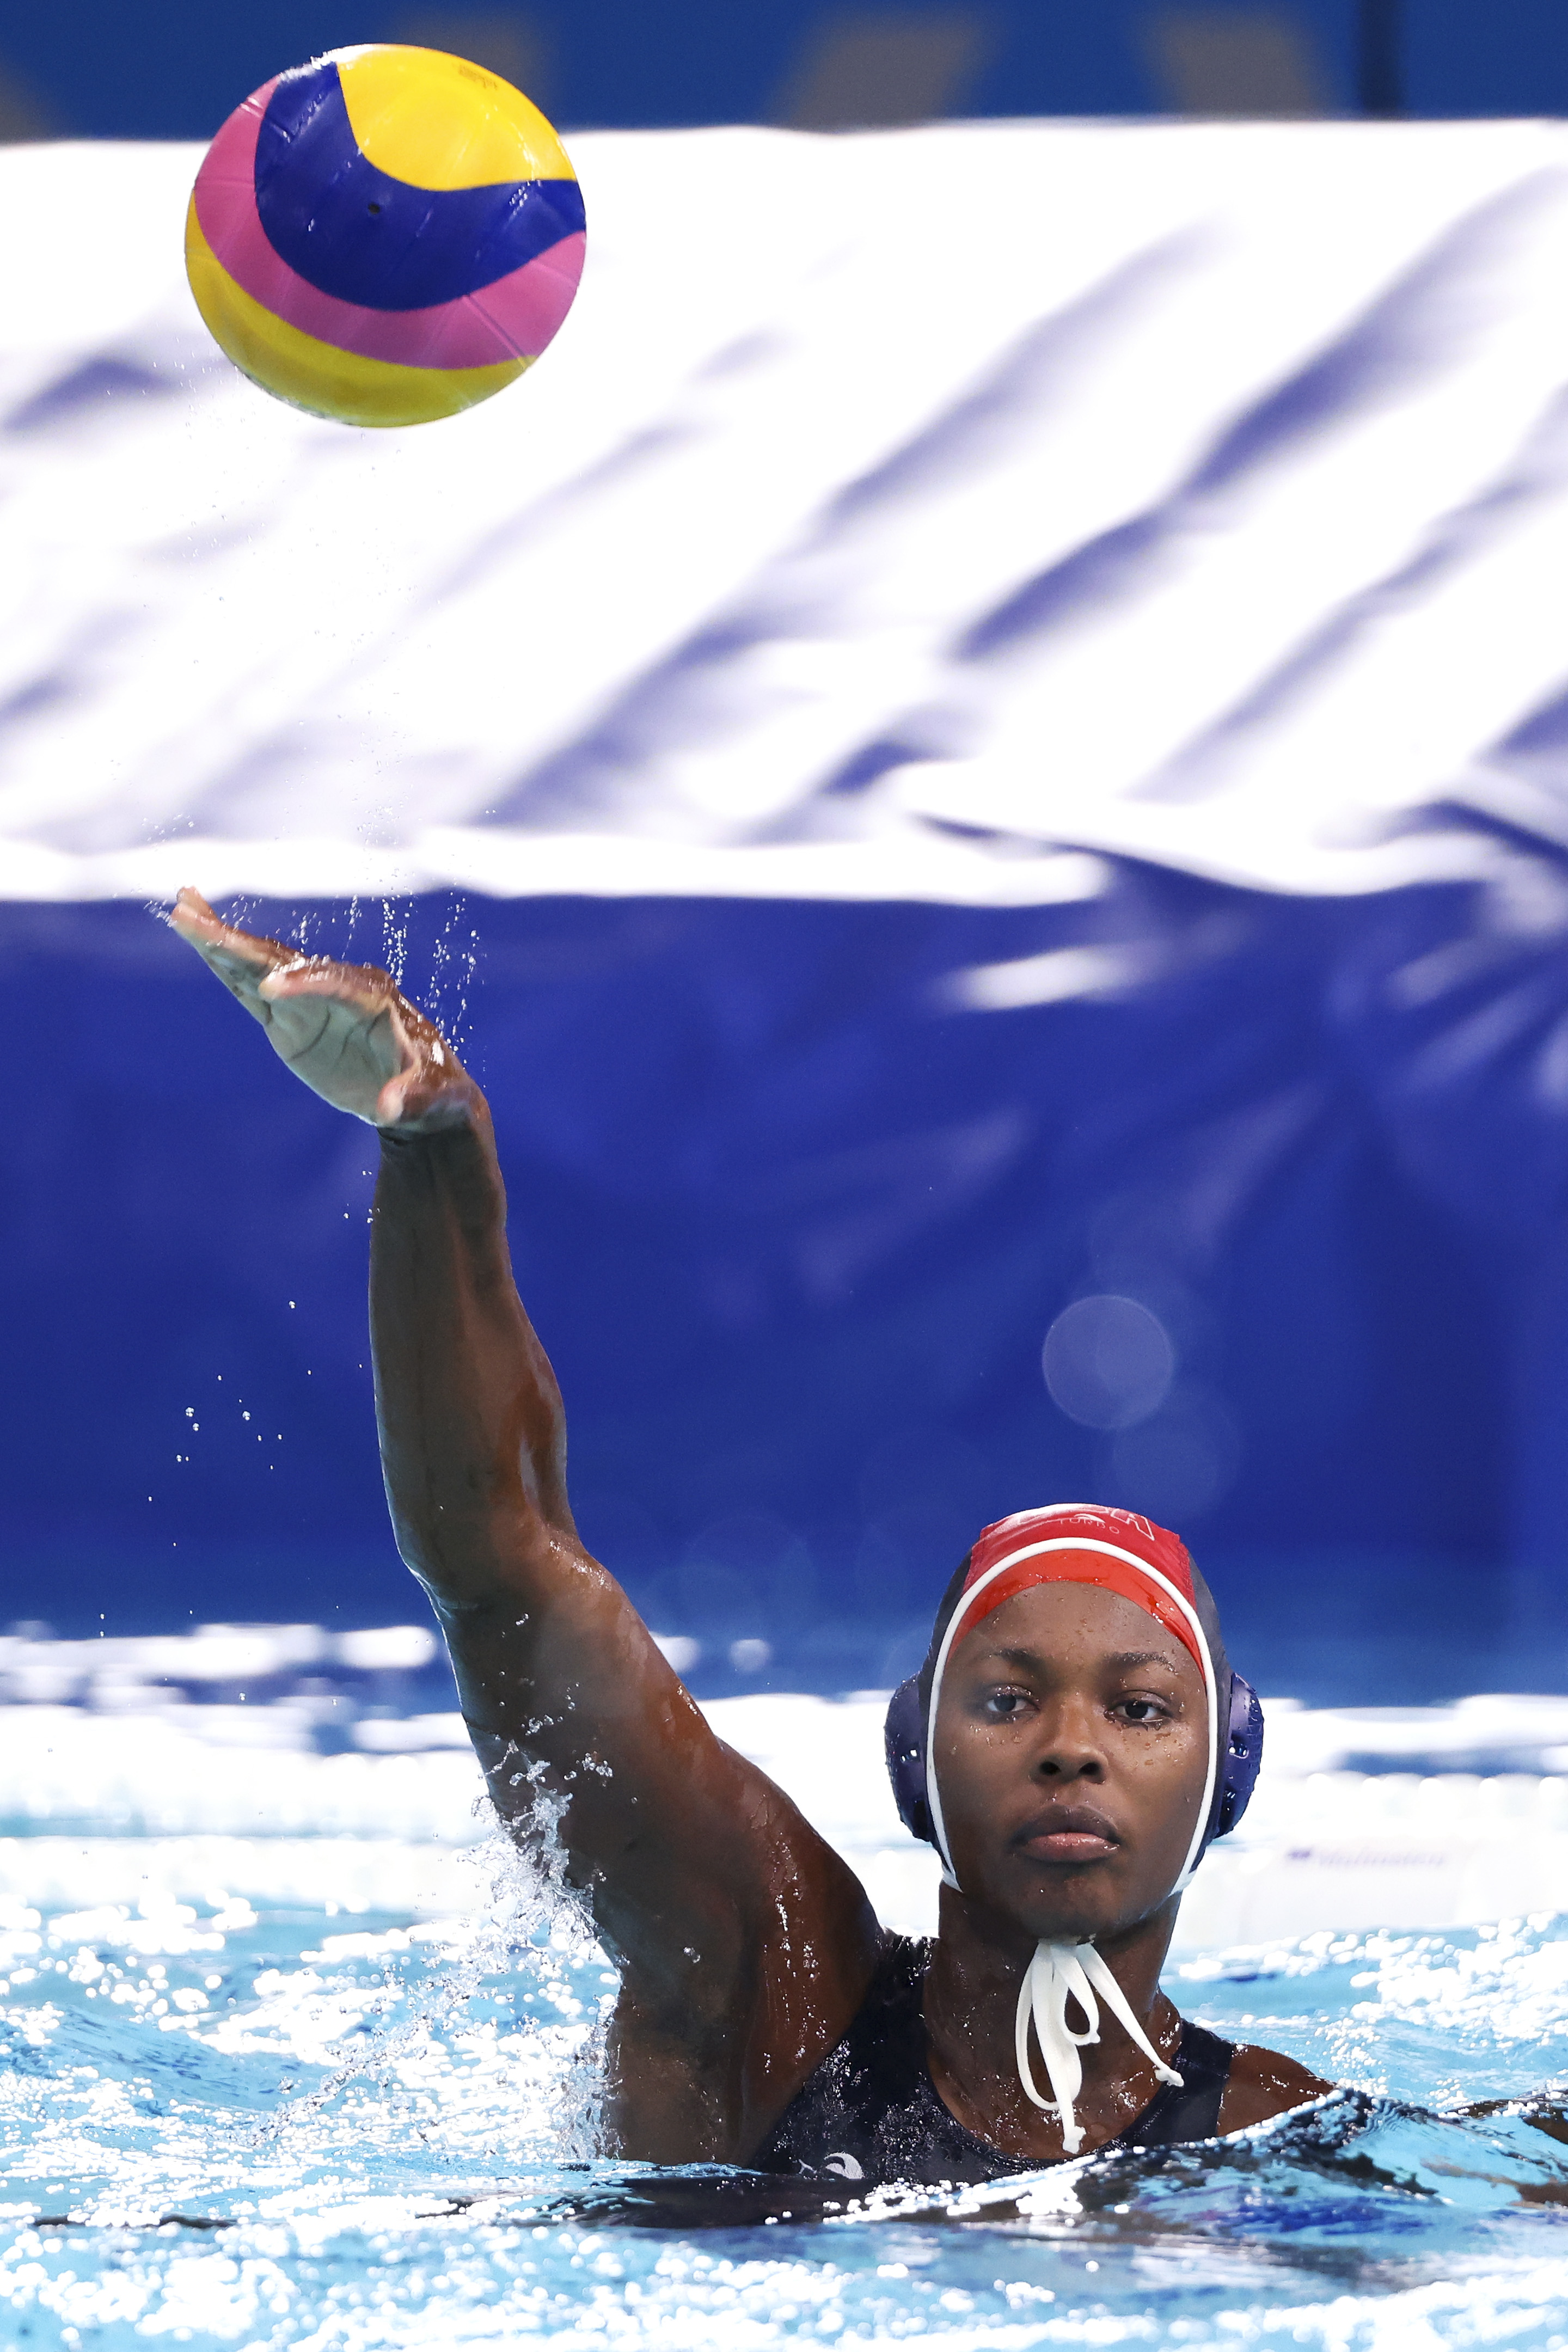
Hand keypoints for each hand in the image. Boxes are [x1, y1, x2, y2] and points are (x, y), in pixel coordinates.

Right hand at [167, 888, 478, 1129]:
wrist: (419, 1093)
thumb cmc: (433, 1091)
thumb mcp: (430, 1098)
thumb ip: (409, 1099)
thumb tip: (389, 1110)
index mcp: (374, 1000)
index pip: (334, 984)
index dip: (302, 985)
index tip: (267, 989)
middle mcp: (337, 988)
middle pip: (287, 961)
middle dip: (241, 945)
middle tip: (194, 919)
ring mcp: (309, 1000)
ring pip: (260, 965)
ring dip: (221, 940)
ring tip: (181, 909)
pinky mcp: (288, 1017)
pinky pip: (248, 987)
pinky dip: (222, 965)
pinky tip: (194, 937)